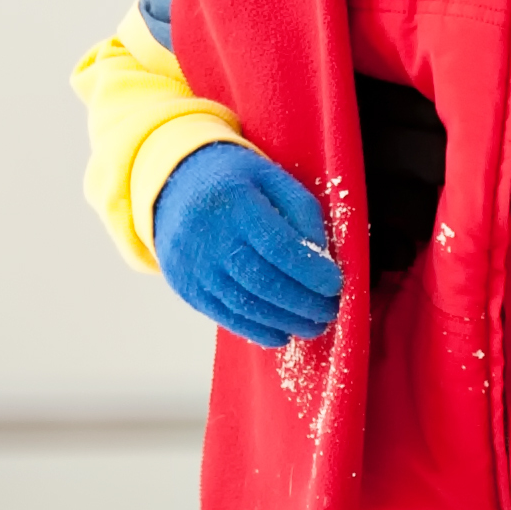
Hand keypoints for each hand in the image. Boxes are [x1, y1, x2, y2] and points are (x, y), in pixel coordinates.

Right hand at [153, 144, 338, 346]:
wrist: (174, 187)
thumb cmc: (236, 181)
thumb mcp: (272, 176)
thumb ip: (302, 212)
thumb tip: (323, 257)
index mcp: (235, 202)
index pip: (277, 245)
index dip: (310, 270)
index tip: (336, 284)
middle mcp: (209, 237)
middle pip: (261, 280)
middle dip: (302, 302)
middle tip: (331, 311)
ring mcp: (194, 266)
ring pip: (243, 304)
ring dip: (284, 320)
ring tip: (314, 325)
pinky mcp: (186, 287)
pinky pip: (224, 315)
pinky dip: (256, 330)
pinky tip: (282, 333)